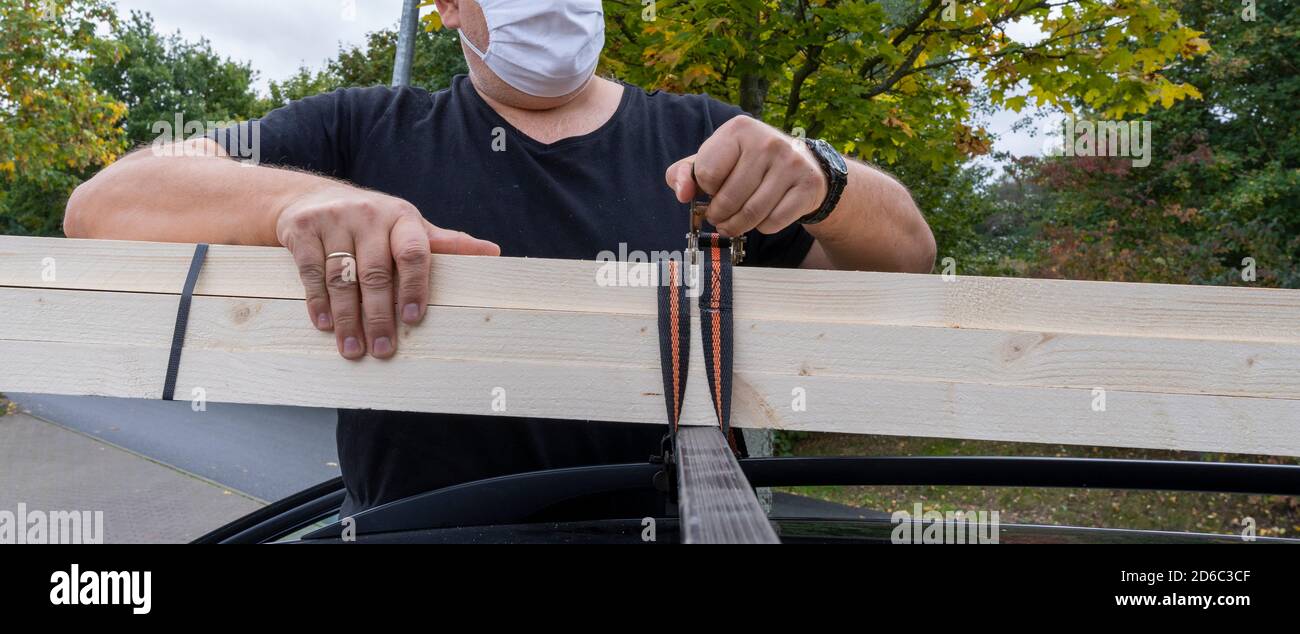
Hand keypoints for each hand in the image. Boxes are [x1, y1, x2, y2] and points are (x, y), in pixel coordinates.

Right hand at [276, 186, 499, 359]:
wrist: (312, 199)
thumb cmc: (373, 222)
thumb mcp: (409, 228)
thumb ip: (446, 245)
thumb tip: (493, 253)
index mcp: (402, 217)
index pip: (413, 252)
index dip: (414, 286)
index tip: (412, 319)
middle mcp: (369, 215)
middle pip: (375, 273)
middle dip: (378, 316)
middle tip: (383, 349)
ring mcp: (334, 220)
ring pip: (342, 277)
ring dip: (347, 318)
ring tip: (353, 349)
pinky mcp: (303, 229)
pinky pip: (311, 272)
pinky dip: (318, 302)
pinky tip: (325, 325)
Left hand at [665, 116, 827, 236]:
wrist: (802, 165)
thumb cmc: (748, 164)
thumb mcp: (714, 159)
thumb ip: (685, 173)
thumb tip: (682, 194)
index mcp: (739, 128)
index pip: (706, 175)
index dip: (706, 189)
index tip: (714, 189)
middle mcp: (767, 141)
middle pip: (728, 198)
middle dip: (718, 216)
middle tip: (719, 217)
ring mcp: (791, 163)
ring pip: (751, 214)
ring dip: (737, 226)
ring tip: (733, 224)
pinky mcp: (807, 185)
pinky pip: (773, 222)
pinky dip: (762, 228)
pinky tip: (761, 218)